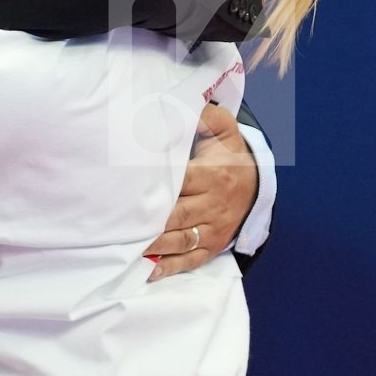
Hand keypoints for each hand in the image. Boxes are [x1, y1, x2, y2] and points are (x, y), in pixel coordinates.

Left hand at [144, 104, 258, 279]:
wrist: (257, 184)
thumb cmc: (229, 155)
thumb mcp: (224, 130)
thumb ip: (206, 116)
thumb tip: (188, 104)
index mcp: (214, 174)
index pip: (182, 180)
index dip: (159, 185)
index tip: (132, 187)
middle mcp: (214, 204)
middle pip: (177, 214)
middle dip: (149, 221)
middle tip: (118, 223)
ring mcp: (213, 228)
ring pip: (181, 240)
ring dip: (155, 246)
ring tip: (127, 249)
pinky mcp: (212, 246)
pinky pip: (191, 260)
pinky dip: (170, 267)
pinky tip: (149, 271)